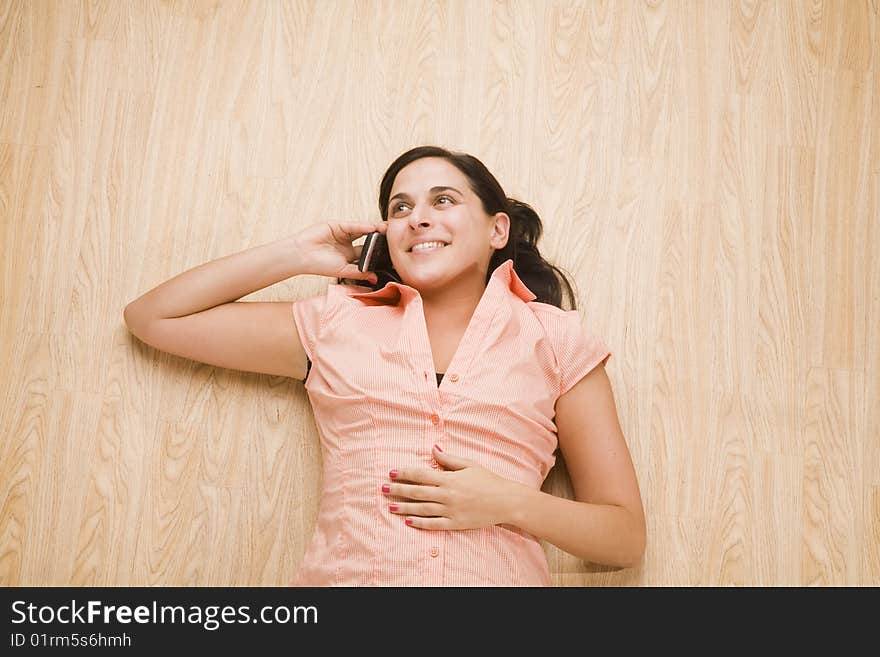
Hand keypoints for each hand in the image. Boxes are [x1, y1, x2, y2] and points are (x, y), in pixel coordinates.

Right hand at [292, 221, 386, 282]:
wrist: (302, 255)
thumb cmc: (319, 265)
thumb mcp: (343, 271)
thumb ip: (359, 272)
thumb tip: (375, 278)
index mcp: (350, 256)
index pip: (368, 253)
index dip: (379, 252)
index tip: (393, 252)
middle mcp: (348, 243)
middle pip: (368, 239)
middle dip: (380, 239)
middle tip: (395, 237)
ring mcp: (343, 233)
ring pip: (363, 230)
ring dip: (375, 229)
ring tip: (387, 229)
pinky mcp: (337, 225)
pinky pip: (353, 225)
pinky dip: (362, 226)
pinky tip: (372, 227)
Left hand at [383, 444, 522, 529]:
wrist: (505, 501)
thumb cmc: (488, 480)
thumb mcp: (469, 464)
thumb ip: (449, 459)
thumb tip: (433, 449)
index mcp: (449, 479)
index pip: (421, 475)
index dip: (404, 473)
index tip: (391, 473)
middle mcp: (447, 495)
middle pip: (416, 492)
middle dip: (398, 490)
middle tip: (383, 489)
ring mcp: (450, 510)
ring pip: (421, 509)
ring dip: (404, 507)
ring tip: (390, 506)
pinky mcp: (455, 523)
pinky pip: (433, 524)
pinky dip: (420, 523)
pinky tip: (408, 521)